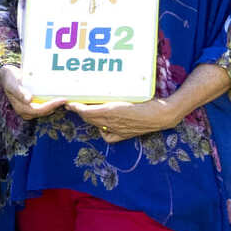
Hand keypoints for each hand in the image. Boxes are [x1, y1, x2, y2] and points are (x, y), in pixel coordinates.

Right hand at [0, 64, 62, 119]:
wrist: (7, 75)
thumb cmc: (10, 79)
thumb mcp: (14, 85)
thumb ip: (20, 93)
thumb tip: (29, 100)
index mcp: (21, 108)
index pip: (39, 110)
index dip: (51, 106)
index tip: (61, 100)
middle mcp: (25, 111)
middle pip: (43, 112)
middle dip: (55, 107)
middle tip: (66, 99)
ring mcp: (28, 108)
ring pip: (44, 111)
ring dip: (54, 106)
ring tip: (64, 99)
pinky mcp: (31, 104)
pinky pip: (43, 106)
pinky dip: (50, 103)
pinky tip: (56, 98)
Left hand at [68, 96, 183, 144]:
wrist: (161, 115)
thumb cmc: (147, 102)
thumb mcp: (127, 94)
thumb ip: (112, 96)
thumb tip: (98, 95)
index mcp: (111, 111)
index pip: (86, 111)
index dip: (76, 107)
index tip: (69, 101)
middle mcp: (111, 122)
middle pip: (89, 118)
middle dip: (79, 111)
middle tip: (73, 103)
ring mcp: (117, 129)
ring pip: (96, 125)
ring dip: (88, 118)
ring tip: (84, 111)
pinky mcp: (123, 134)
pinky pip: (107, 135)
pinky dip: (101, 130)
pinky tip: (101, 126)